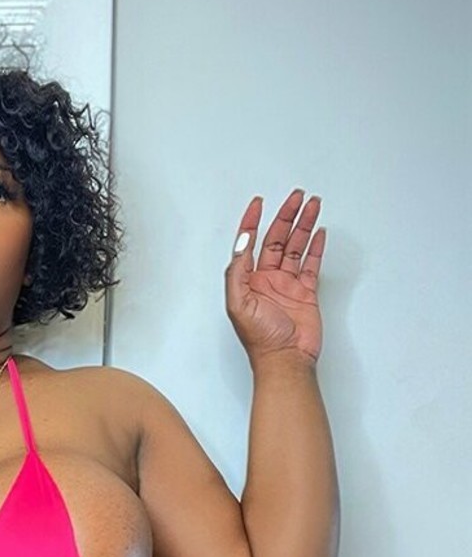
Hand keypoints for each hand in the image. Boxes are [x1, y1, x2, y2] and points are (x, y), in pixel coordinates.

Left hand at [225, 190, 325, 363]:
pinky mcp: (306, 292)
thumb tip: (242, 245)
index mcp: (249, 281)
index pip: (250, 243)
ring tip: (312, 205)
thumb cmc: (260, 340)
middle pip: (277, 238)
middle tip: (296, 196)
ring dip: (303, 225)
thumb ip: (238, 273)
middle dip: (286, 215)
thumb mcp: (239, 304)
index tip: (258, 203)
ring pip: (296, 247)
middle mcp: (267, 280)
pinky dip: (315, 247)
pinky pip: (311, 263)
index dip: (252, 221)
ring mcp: (288, 285)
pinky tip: (318, 232)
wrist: (286, 359)